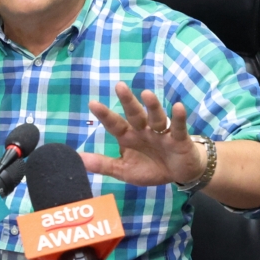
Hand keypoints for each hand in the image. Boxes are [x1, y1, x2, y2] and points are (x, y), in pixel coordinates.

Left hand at [80, 81, 204, 186]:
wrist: (179, 173)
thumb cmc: (150, 167)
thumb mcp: (125, 170)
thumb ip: (104, 165)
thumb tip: (79, 161)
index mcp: (128, 136)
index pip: (115, 125)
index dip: (105, 115)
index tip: (93, 103)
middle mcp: (143, 130)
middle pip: (134, 114)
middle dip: (127, 101)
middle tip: (119, 86)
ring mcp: (161, 133)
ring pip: (156, 117)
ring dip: (152, 106)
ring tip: (147, 94)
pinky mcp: (179, 139)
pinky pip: (178, 127)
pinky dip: (178, 118)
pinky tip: (178, 107)